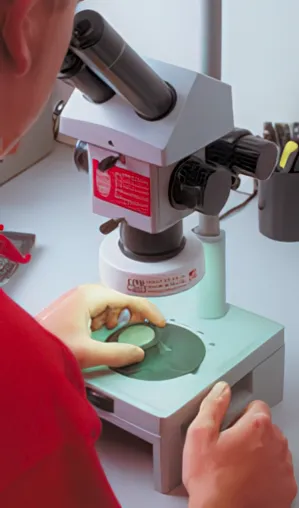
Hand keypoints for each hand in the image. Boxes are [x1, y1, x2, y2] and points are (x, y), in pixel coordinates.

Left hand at [36, 284, 164, 369]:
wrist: (25, 350)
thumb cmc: (49, 344)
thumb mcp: (88, 352)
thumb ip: (117, 353)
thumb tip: (138, 352)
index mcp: (90, 296)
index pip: (129, 298)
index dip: (148, 311)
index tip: (159, 322)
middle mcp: (85, 293)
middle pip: (120, 298)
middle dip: (131, 314)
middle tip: (138, 329)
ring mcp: (78, 298)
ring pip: (109, 303)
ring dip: (116, 317)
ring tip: (110, 332)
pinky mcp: (74, 306)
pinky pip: (98, 309)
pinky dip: (104, 320)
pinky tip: (98, 332)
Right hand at [183, 382, 296, 507]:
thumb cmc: (210, 481)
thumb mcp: (199, 435)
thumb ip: (212, 405)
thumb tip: (222, 389)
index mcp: (257, 426)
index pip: (257, 405)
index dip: (240, 415)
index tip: (230, 428)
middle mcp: (277, 443)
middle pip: (266, 427)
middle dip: (250, 434)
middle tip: (230, 450)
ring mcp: (284, 467)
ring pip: (274, 449)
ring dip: (260, 453)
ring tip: (237, 467)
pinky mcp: (286, 487)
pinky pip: (279, 471)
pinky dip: (267, 474)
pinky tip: (248, 481)